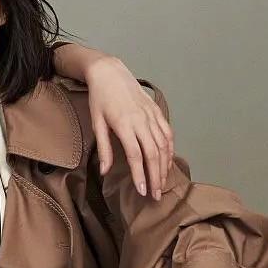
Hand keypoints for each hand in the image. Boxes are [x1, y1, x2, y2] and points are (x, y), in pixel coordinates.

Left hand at [84, 55, 173, 199]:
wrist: (110, 73)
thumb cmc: (100, 99)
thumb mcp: (97, 123)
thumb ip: (104, 148)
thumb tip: (104, 171)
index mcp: (124, 124)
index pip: (135, 155)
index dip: (140, 175)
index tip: (142, 191)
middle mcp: (141, 120)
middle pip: (153, 153)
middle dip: (155, 176)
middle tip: (155, 195)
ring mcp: (151, 115)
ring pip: (164, 145)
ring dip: (165, 166)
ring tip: (162, 183)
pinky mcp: (156, 111)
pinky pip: (168, 133)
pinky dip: (170, 149)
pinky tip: (168, 162)